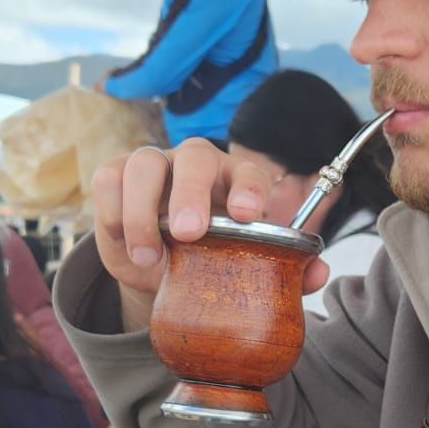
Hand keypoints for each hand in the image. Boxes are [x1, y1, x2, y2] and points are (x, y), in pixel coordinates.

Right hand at [91, 140, 328, 324]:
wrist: (158, 269)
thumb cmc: (209, 260)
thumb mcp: (240, 268)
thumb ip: (283, 270)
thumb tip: (319, 271)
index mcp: (235, 180)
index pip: (248, 170)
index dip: (250, 187)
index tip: (247, 215)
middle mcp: (195, 165)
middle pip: (194, 156)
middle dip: (191, 192)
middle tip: (189, 233)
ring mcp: (153, 167)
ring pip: (144, 163)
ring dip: (143, 210)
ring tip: (150, 256)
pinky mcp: (115, 177)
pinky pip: (108, 179)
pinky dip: (113, 213)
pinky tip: (126, 245)